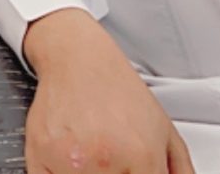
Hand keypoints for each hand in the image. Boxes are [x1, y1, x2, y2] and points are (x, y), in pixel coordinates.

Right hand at [22, 9, 191, 173]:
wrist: (78, 58)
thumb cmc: (118, 91)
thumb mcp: (165, 130)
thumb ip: (179, 170)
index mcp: (142, 156)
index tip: (132, 171)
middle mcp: (106, 161)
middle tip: (113, 160)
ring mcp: (71, 161)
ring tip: (92, 157)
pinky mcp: (40, 155)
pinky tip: (70, 160)